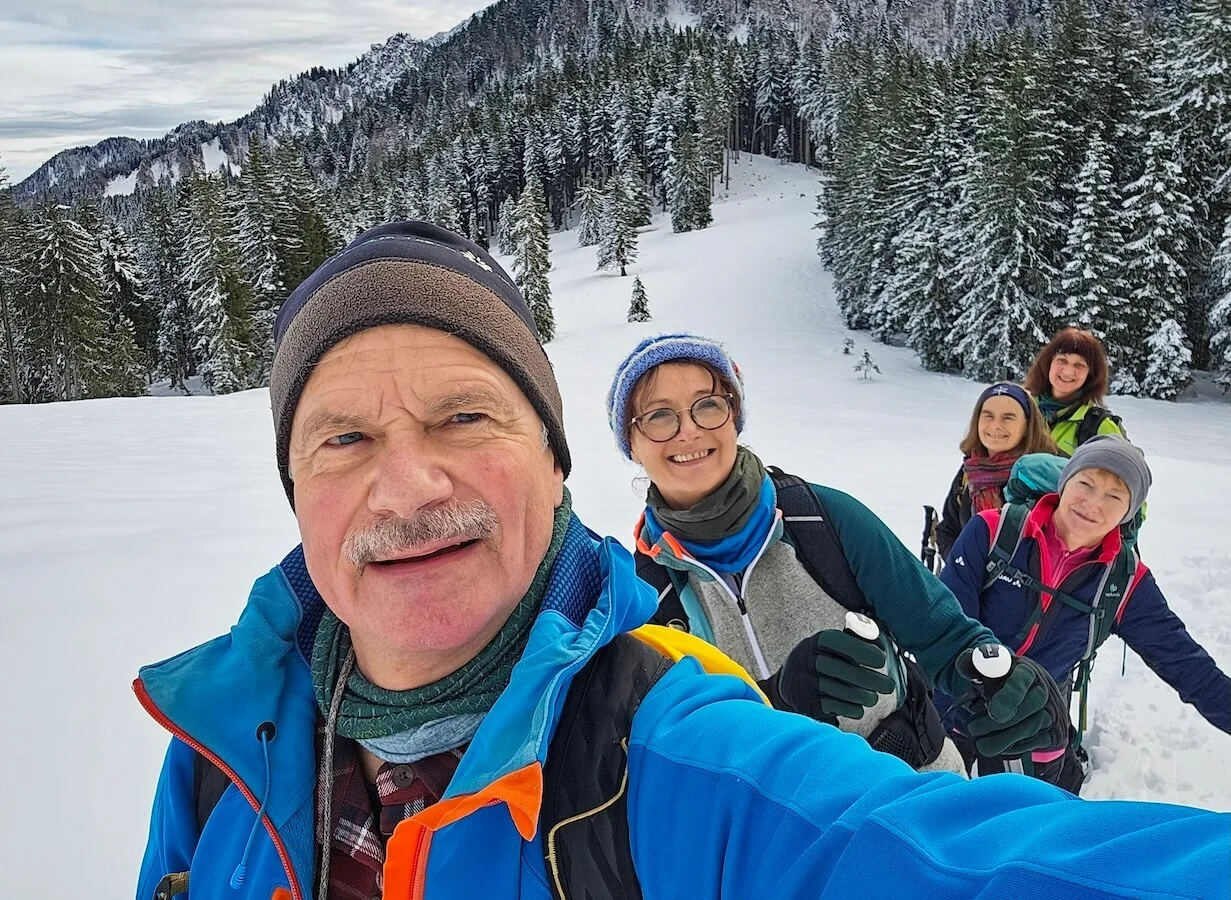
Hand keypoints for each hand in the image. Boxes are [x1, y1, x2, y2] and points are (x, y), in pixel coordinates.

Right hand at [779, 628, 895, 720]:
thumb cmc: (825, 662)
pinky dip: (850, 708)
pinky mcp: (805, 703)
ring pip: (835, 689)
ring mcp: (802, 683)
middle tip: (889, 686)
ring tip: (874, 698)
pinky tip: (859, 708)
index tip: (881, 660)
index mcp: (814, 642)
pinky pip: (831, 707)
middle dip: (867, 678)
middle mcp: (804, 660)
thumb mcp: (834, 646)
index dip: (859, 648)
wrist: (793, 687)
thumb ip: (855, 637)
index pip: (834, 640)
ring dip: (861, 695)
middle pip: (835, 668)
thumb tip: (874, 634)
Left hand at [958, 650, 1068, 757]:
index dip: (1009, 695)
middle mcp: (1043, 689)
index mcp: (1026, 670)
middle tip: (974, 729)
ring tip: (979, 742)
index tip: (992, 711)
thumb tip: (965, 662)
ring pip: (1033, 727)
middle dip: (1001, 722)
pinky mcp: (1052, 732)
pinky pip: (1037, 742)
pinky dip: (1014, 747)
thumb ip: (971, 663)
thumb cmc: (997, 680)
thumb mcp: (982, 668)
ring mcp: (1051, 711)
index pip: (1023, 679)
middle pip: (1032, 705)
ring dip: (1004, 738)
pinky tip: (996, 746)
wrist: (1016, 695)